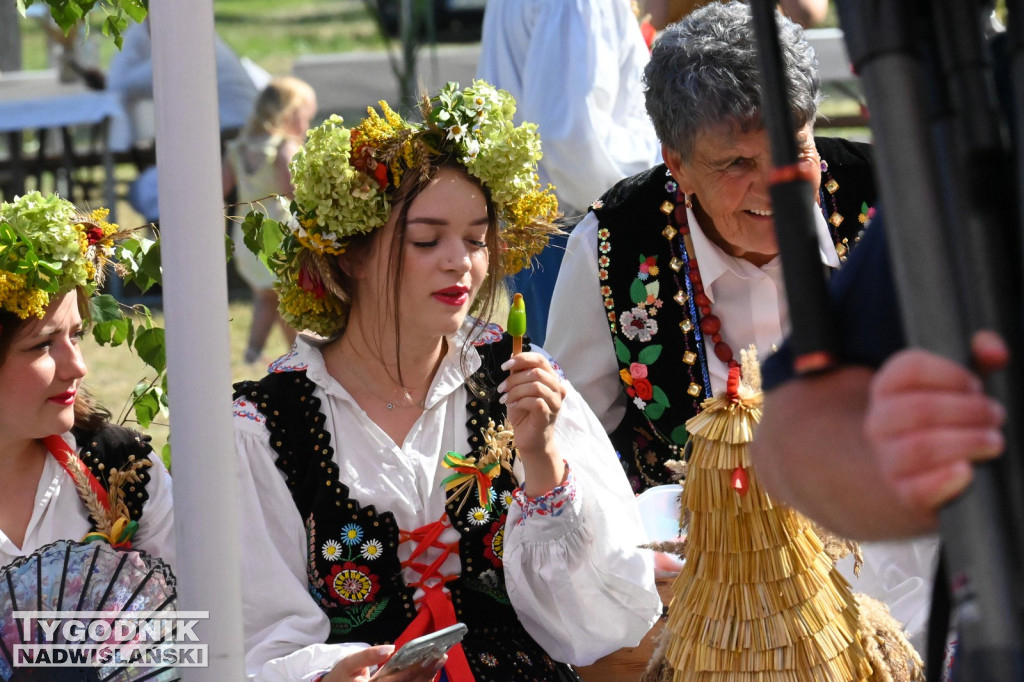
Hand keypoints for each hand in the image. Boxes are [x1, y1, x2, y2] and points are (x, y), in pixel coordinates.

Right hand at [323, 645, 445, 681]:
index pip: (397, 680)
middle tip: (441, 657)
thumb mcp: (349, 663)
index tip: (430, 657)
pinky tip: (428, 674)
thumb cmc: (340, 677)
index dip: (415, 669)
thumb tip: (390, 648)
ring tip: (438, 663)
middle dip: (426, 673)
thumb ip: (368, 655)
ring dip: (426, 678)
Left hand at [499, 352, 566, 494]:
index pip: (540, 360)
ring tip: (505, 399)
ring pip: (535, 386)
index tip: (504, 366)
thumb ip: (518, 375)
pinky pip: (535, 401)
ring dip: (515, 391)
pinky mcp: (549, 415)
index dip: (522, 358)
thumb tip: (512, 356)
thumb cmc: (525, 414)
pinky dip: (520, 402)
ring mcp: (555, 402)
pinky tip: (513, 407)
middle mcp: (557, 388)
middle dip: (514, 378)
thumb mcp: (518, 390)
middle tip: (501, 388)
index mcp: (550, 379)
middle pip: (537, 372)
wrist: (530, 440)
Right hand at [864, 331, 1007, 528]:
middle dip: (968, 411)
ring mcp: (887, 459)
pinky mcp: (902, 494)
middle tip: (996, 416)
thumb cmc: (940, 427)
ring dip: (966, 442)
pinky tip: (967, 471)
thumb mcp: (953, 391)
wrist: (910, 480)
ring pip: (919, 447)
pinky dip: (945, 479)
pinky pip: (918, 489)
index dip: (950, 374)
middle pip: (918, 408)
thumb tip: (993, 348)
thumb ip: (977, 363)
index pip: (909, 368)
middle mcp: (879, 422)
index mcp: (887, 389)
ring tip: (993, 442)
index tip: (975, 385)